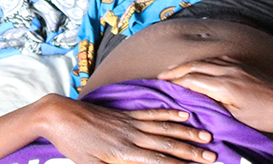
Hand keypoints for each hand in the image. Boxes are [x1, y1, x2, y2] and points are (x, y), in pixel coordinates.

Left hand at [38, 94, 217, 163]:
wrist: (60, 116)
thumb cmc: (73, 144)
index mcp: (124, 152)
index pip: (158, 160)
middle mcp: (131, 136)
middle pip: (167, 144)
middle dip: (191, 151)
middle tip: (212, 156)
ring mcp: (130, 123)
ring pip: (164, 128)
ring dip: (186, 133)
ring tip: (205, 136)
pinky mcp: (126, 114)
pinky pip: (152, 113)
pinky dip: (169, 114)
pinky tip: (183, 116)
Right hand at [158, 57, 272, 138]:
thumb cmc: (266, 117)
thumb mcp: (236, 116)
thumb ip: (215, 104)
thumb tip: (197, 99)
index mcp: (224, 84)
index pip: (192, 78)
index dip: (175, 80)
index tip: (162, 82)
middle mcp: (228, 70)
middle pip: (196, 66)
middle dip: (177, 69)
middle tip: (163, 75)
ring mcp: (237, 65)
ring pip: (206, 60)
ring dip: (190, 64)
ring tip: (177, 70)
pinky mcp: (244, 65)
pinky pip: (218, 59)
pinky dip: (205, 62)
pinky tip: (202, 66)